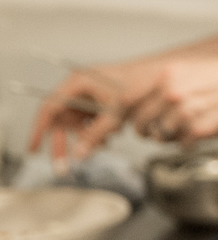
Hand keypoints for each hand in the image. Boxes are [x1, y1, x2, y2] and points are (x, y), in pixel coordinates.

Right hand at [28, 65, 144, 160]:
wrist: (162, 75)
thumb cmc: (140, 84)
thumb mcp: (115, 113)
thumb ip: (95, 135)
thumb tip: (78, 154)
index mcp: (79, 82)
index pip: (49, 108)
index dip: (39, 130)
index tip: (34, 149)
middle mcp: (81, 86)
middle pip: (62, 118)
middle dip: (65, 141)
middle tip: (63, 164)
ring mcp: (91, 93)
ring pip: (77, 122)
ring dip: (86, 136)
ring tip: (103, 143)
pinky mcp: (101, 99)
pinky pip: (90, 119)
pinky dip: (97, 129)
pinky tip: (111, 135)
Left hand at [122, 56, 217, 146]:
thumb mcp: (190, 68)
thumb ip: (163, 82)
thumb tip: (139, 99)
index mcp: (168, 75)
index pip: (127, 99)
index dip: (122, 114)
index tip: (123, 121)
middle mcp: (172, 94)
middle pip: (141, 123)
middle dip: (147, 129)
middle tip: (158, 128)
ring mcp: (185, 113)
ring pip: (160, 136)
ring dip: (170, 136)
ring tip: (187, 126)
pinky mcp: (199, 130)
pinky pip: (182, 144)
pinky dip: (189, 142)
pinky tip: (201, 129)